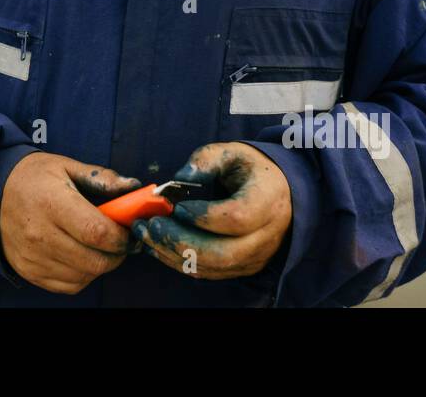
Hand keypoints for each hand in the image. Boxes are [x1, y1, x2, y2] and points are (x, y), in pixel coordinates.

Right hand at [0, 152, 140, 293]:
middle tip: (118, 241)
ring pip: (85, 275)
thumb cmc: (34, 177)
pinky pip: (69, 285)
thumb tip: (134, 188)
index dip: (121, 237)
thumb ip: (103, 178)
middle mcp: (41, 234)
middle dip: (116, 254)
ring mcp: (34, 257)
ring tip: (98, 246)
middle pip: (95, 260)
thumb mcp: (67, 166)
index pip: (97, 232)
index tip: (128, 231)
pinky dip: (83, 275)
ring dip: (100, 264)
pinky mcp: (29, 271)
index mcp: (53, 203)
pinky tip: (81, 256)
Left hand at [133, 142, 290, 279]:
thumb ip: (205, 160)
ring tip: (146, 234)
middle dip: (179, 242)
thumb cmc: (252, 171)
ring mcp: (255, 257)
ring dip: (173, 254)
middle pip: (221, 253)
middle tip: (151, 225)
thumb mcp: (232, 153)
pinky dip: (180, 262)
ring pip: (212, 267)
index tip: (178, 206)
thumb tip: (179, 177)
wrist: (279, 194)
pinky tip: (158, 245)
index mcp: (266, 201)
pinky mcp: (242, 268)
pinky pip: (209, 272)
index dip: (203, 217)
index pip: (237, 219)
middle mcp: (265, 236)